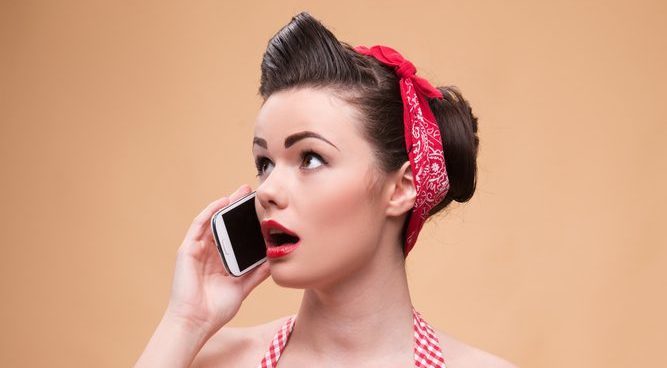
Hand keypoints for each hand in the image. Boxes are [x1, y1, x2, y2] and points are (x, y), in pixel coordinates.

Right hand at [164, 184, 270, 335]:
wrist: (197, 322)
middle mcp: (209, 252)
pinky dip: (210, 211)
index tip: (261, 210)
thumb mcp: (243, 287)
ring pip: (213, 221)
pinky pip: (199, 225)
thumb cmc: (216, 309)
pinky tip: (223, 201)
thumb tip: (274, 259)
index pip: (235, 235)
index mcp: (222, 260)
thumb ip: (257, 273)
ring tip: (242, 192)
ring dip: (226, 204)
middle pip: (225, 225)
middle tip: (253, 194)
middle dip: (238, 207)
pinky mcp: (188, 249)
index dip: (246, 221)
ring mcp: (198, 249)